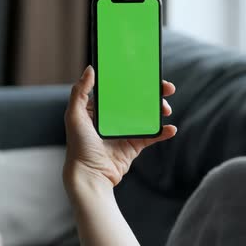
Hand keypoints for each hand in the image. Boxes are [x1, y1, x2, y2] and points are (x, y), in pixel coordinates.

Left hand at [63, 66, 176, 191]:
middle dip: (153, 94)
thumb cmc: (79, 147)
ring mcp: (125, 132)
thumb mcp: (74, 116)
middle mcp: (113, 119)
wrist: (91, 176)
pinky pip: (152, 136)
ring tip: (166, 110)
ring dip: (159, 111)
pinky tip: (170, 128)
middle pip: (137, 101)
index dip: (134, 81)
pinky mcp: (134, 146)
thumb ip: (80, 92)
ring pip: (147, 116)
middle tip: (166, 89)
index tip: (148, 74)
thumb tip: (90, 69)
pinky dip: (163, 132)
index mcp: (99, 109)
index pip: (120, 90)